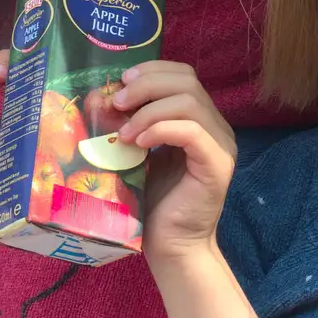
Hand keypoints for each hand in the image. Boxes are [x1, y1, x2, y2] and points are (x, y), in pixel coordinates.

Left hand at [112, 61, 236, 261]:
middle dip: (146, 85)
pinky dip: (161, 129)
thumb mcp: (136, 152)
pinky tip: (139, 142)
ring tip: (124, 131)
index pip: (183, 75)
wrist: (171, 246)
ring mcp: (220, 145)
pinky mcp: (217, 166)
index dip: (151, 71)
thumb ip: (127, 123)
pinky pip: (192, 132)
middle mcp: (216, 127)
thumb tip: (97, 96)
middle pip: (187, 82)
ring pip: (190, 102)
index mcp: (200, 119)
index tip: (119, 82)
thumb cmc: (151, 202)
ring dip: (149, 110)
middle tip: (116, 102)